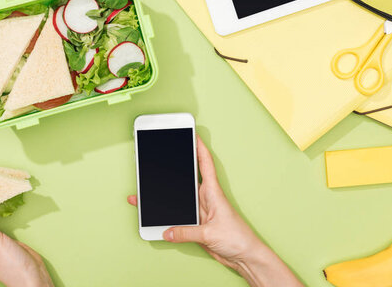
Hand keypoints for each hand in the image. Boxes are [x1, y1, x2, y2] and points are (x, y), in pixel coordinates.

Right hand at [128, 136, 302, 286]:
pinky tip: (156, 215)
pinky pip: (178, 215)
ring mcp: (200, 210)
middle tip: (159, 156)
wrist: (245, 257)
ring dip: (165, 194)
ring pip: (179, 197)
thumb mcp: (210, 234)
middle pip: (186, 177)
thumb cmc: (238, 239)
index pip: (205, 163)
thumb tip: (167, 231)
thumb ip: (186, 232)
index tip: (190, 134)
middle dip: (173, 167)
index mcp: (213, 192)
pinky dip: (167, 215)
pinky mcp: (197, 223)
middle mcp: (206, 198)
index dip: (198, 147)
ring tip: (147, 189)